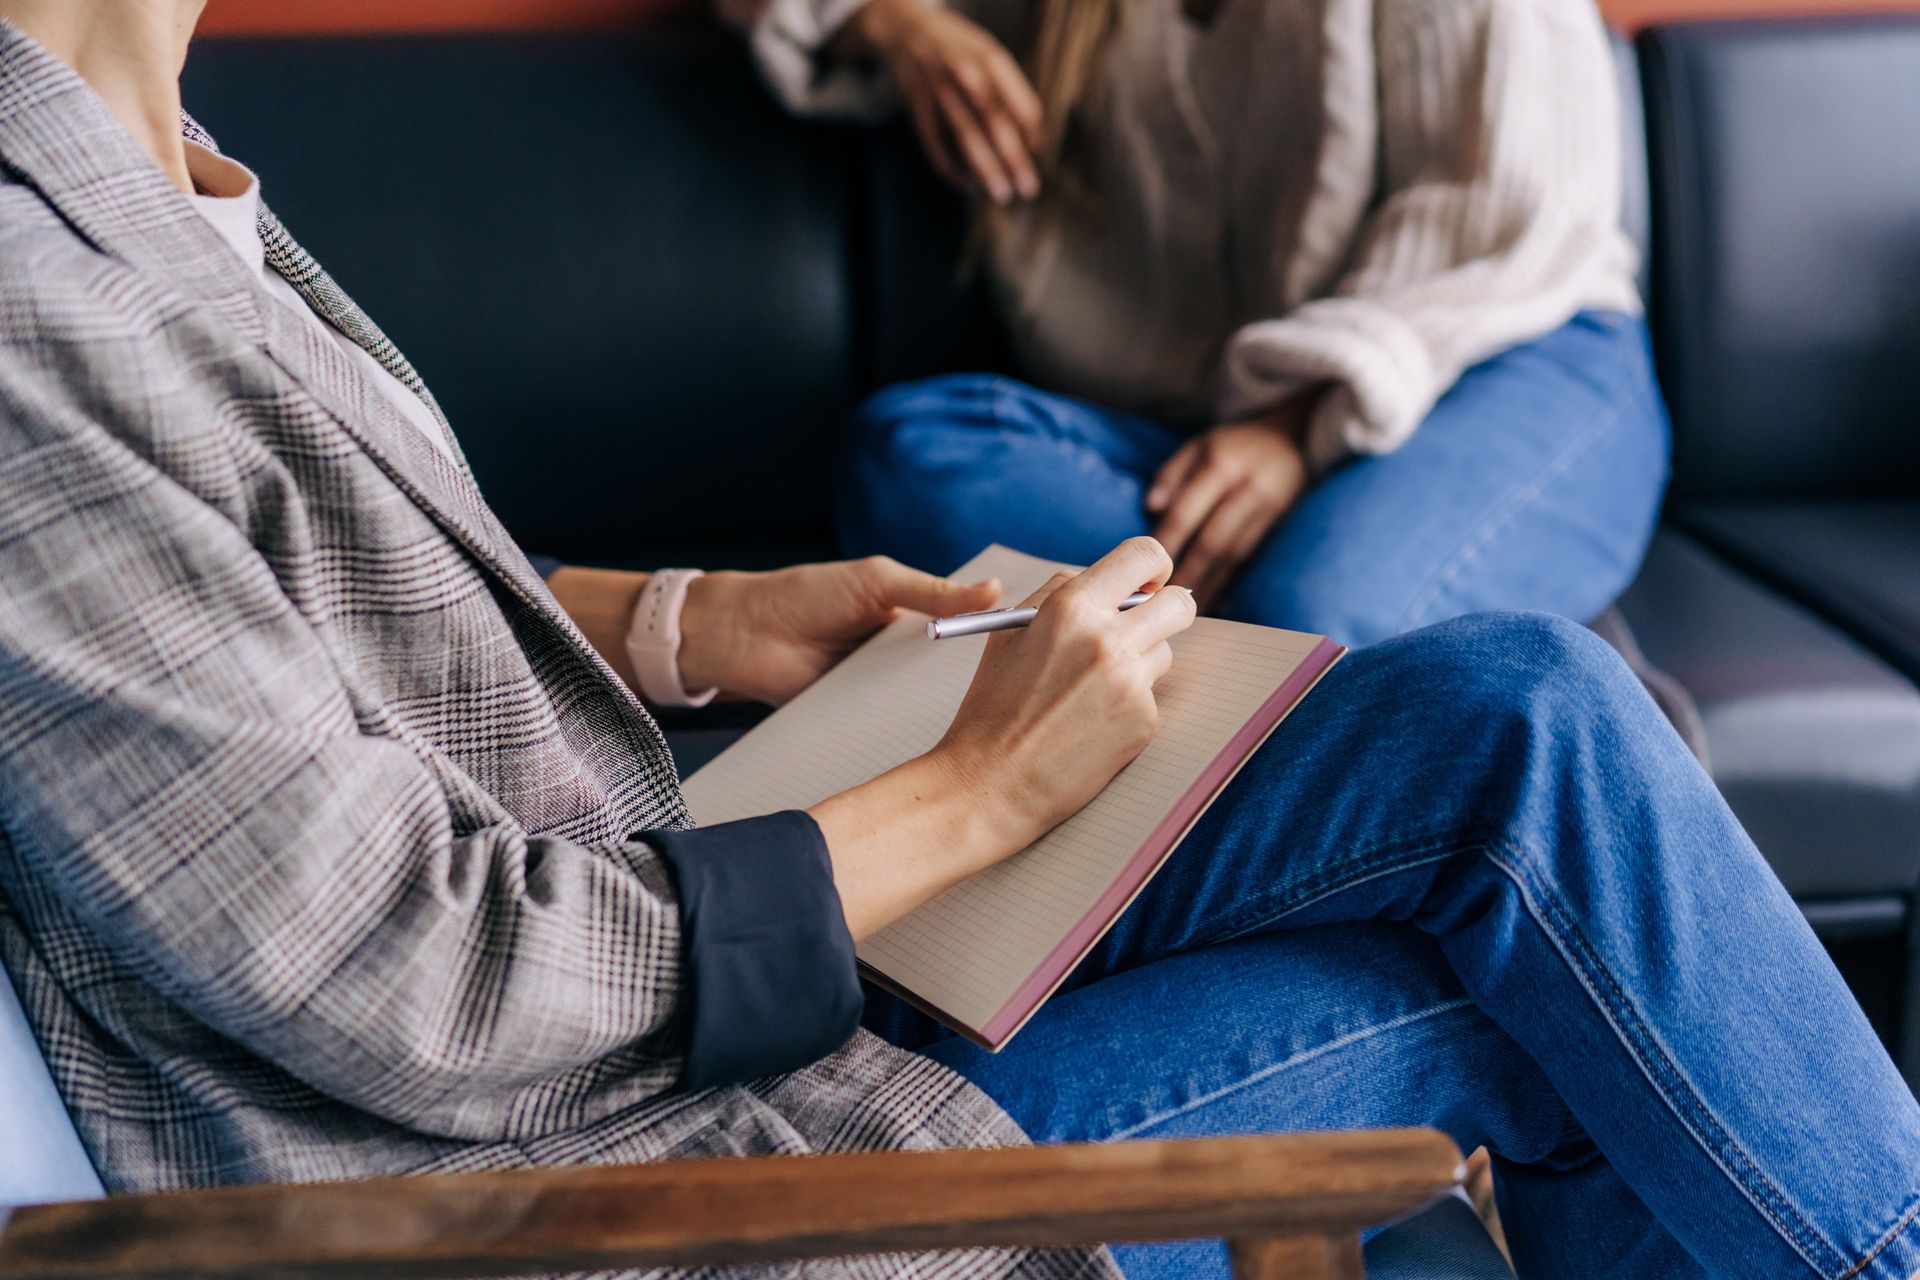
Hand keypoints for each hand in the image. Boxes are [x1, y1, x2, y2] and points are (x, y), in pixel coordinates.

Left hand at [677, 556, 999, 705]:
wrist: (746, 636)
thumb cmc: (808, 595)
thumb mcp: (877, 582)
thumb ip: (934, 592)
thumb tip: (996, 590)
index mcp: (914, 615)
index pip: (967, 627)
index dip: (998, 637)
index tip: (1038, 648)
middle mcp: (905, 654)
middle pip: (953, 672)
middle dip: (980, 680)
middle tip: (1020, 692)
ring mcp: (884, 687)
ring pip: (927, 700)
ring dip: (946, 706)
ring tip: (990, 719)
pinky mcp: (863, 715)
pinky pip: (895, 724)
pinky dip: (910, 728)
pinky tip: (940, 736)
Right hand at [844, 0, 1042, 204]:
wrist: (903, 29)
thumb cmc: (957, 47)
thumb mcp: (987, 52)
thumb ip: (1009, 88)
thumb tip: (1032, 138)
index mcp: (989, 57)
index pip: (1019, 99)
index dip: (1033, 132)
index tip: (1038, 154)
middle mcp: (964, 72)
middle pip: (994, 120)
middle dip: (1013, 158)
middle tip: (1029, 189)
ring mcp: (938, 90)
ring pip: (965, 134)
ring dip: (985, 168)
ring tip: (1002, 194)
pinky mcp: (916, 107)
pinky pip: (935, 143)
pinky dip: (951, 167)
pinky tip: (967, 185)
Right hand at [934, 537, 1195, 840]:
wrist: (990, 782)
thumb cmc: (994, 704)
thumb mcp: (1010, 632)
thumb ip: (1059, 594)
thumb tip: (1111, 580)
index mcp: (1071, 607)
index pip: (1145, 556)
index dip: (1154, 566)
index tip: (1148, 583)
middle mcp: (1108, 640)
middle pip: (1179, 605)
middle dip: (1169, 610)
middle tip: (1148, 624)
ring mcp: (1130, 684)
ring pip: (1164, 653)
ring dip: (1141, 662)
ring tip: (1091, 690)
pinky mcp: (1143, 723)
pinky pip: (1152, 697)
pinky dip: (1129, 706)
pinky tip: (1091, 724)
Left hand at [1144, 401, 1312, 611]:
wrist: (1293, 437)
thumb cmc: (1235, 444)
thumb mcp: (1200, 444)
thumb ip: (1173, 473)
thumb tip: (1151, 507)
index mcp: (1220, 464)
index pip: (1186, 512)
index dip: (1165, 545)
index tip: (1147, 571)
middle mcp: (1246, 486)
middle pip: (1211, 540)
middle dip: (1187, 574)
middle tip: (1163, 603)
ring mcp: (1268, 506)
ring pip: (1233, 554)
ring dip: (1209, 585)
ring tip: (1187, 608)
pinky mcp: (1279, 521)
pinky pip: (1251, 556)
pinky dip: (1231, 580)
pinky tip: (1216, 598)